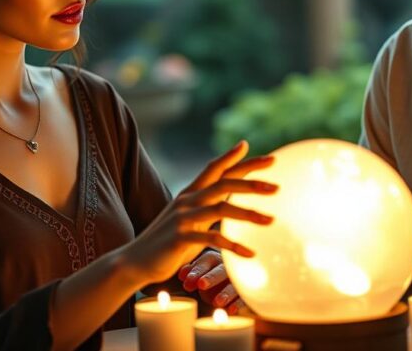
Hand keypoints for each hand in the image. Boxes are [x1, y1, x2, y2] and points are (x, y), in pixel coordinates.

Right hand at [123, 141, 275, 285]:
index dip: (234, 157)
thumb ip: (205, 205)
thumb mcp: (187, 218)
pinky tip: (251, 254)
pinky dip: (234, 246)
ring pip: (222, 209)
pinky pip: (212, 240)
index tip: (255, 150)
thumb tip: (225, 196)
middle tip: (277, 187)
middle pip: (224, 183)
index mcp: (190, 193)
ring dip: (249, 214)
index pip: (215, 168)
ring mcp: (183, 218)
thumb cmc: (167, 241)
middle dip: (252, 183)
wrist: (135, 261)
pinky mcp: (180, 238)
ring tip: (272, 221)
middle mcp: (187, 200)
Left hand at [178, 250, 244, 312]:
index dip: (196, 271)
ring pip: (234, 284)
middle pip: (221, 270)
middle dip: (211, 277)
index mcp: (213, 259)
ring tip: (217, 302)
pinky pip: (243, 297)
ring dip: (226, 293)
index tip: (187, 281)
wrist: (228, 282)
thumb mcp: (198, 273)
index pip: (205, 262)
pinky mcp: (246, 292)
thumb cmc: (208, 276)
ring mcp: (238, 279)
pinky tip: (231, 310)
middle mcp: (227, 266)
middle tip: (201, 285)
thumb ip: (190, 274)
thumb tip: (182, 275)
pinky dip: (238, 304)